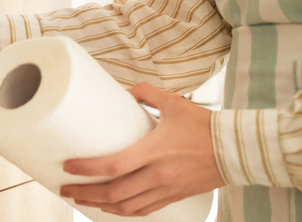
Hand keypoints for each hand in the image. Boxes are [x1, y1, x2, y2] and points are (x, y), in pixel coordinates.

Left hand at [59, 82, 223, 216]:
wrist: (237, 150)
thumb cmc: (204, 124)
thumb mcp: (173, 102)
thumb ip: (145, 92)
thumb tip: (122, 92)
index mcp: (155, 151)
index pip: (113, 165)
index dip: (87, 168)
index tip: (67, 167)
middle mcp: (159, 176)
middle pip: (113, 192)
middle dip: (84, 192)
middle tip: (63, 186)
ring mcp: (166, 190)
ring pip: (126, 206)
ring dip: (99, 205)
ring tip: (80, 198)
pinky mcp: (174, 197)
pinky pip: (143, 211)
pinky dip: (122, 212)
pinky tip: (108, 207)